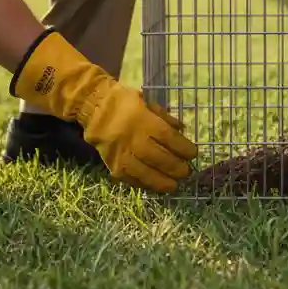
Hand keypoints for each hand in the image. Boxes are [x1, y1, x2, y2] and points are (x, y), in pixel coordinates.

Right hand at [10, 30, 197, 191]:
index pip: (169, 139)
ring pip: (146, 173)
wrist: (94, 109)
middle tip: (186, 171)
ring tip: (174, 185)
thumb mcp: (148, 103)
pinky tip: (155, 185)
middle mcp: (133, 139)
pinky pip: (131, 179)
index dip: (183, 148)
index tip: (193, 153)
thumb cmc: (125, 103)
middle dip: (176, 167)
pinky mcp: (112, 165)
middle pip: (160, 158)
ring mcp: (121, 154)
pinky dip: (145, 184)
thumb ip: (165, 117)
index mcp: (143, 121)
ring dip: (162, 182)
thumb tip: (182, 131)